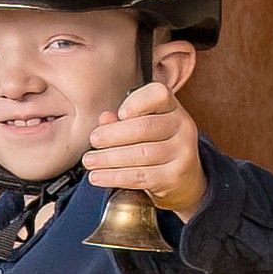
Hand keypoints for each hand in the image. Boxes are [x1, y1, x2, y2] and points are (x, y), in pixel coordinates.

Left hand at [82, 82, 207, 221]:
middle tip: (93, 140)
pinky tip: (98, 176)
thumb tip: (104, 119)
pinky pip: (140, 176)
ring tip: (89, 161)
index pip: (158, 95)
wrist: (183, 178)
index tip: (120, 113)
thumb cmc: (156, 145)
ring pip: (141, 154)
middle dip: (113, 135)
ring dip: (109, 158)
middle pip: (145, 127)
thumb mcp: (141, 127)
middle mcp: (183, 126)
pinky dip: (115, 176)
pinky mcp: (175, 176)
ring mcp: (183, 152)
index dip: (137, 103)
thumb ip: (121, 121)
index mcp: (172, 107)